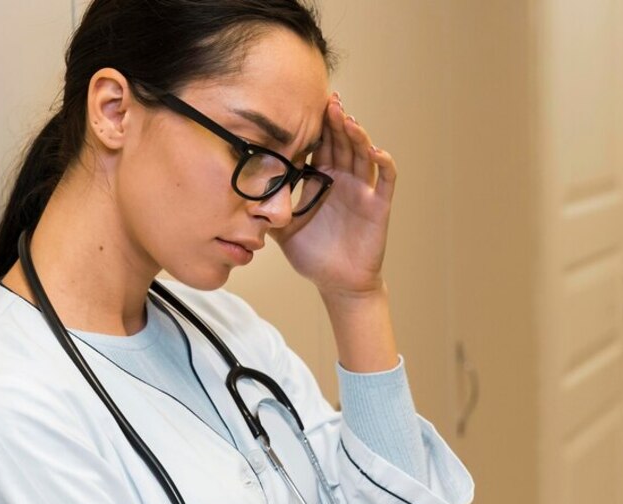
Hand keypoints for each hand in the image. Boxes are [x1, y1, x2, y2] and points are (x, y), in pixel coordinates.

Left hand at [270, 93, 396, 297]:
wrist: (336, 283)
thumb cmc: (312, 254)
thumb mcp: (283, 228)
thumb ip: (266, 207)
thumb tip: (237, 191)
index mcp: (321, 180)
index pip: (318, 146)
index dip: (314, 127)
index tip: (303, 106)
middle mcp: (343, 180)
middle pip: (341, 142)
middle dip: (335, 122)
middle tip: (328, 101)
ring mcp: (362, 190)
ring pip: (362, 154)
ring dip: (357, 135)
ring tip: (346, 119)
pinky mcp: (378, 206)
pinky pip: (385, 180)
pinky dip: (384, 163)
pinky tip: (375, 150)